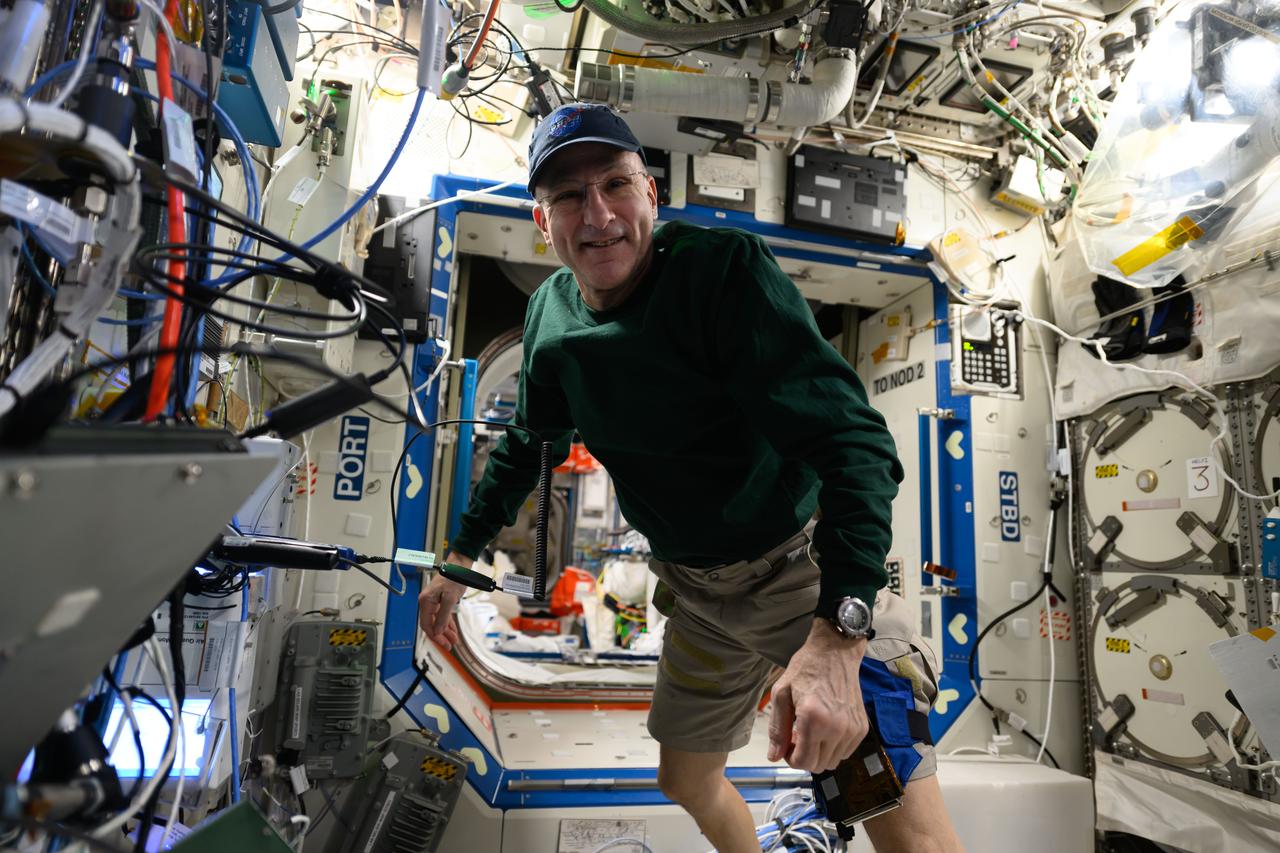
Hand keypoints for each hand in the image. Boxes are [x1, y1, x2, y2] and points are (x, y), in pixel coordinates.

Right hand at [417, 551, 470, 649]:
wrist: (459, 566)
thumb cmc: (454, 578)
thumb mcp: (450, 598)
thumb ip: (443, 616)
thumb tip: (437, 631)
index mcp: (426, 602)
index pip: (426, 624)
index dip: (435, 636)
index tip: (444, 644)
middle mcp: (427, 603)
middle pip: (431, 625)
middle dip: (441, 636)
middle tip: (450, 646)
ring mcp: (433, 603)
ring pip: (437, 622)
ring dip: (445, 632)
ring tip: (454, 640)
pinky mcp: (440, 602)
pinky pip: (442, 616)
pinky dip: (447, 624)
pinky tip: (453, 632)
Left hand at [767, 619, 868, 771]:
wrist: (835, 652)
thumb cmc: (806, 669)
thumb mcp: (781, 693)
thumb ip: (777, 729)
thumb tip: (774, 756)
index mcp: (814, 719)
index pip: (803, 762)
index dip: (790, 758)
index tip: (787, 742)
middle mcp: (837, 728)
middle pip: (818, 766)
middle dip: (804, 756)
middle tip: (797, 734)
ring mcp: (852, 729)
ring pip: (832, 762)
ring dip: (819, 752)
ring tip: (812, 729)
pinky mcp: (862, 728)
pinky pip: (845, 752)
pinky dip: (833, 746)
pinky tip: (826, 727)